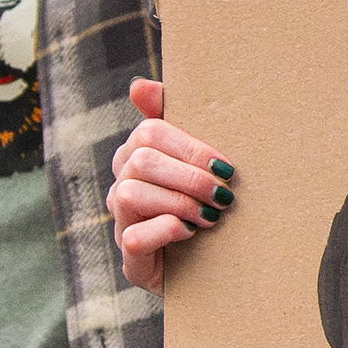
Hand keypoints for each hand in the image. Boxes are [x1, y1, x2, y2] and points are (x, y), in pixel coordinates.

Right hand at [106, 79, 233, 289]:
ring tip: (209, 215)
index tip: (224, 164)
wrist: (224, 262)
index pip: (149, 132)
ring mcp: (123, 223)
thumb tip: (138, 85)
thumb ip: (177, 121)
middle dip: (189, 176)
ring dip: (178, 203)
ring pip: (128, 194)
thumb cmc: (214, 199)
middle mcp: (123, 186)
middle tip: (223, 194)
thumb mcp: (204, 160)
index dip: (189, 147)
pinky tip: (189, 233)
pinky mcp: (132, 260)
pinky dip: (167, 232)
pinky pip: (133, 238)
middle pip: (140, 161)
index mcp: (139, 156)